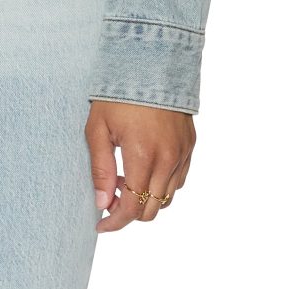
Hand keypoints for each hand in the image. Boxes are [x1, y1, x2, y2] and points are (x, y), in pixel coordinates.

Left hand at [87, 98, 193, 231]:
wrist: (152, 63)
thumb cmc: (119, 94)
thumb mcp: (98, 129)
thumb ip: (101, 169)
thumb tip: (102, 203)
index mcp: (143, 156)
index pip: (132, 208)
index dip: (115, 223)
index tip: (101, 225)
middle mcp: (168, 159)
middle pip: (151, 209)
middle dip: (129, 213)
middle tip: (110, 198)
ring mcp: (182, 153)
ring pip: (167, 198)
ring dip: (145, 199)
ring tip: (126, 178)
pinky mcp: (190, 146)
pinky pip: (179, 180)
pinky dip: (161, 186)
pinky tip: (145, 170)